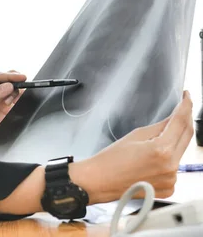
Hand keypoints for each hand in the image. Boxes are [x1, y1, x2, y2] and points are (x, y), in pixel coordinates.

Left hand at [0, 71, 26, 164]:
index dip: (11, 76)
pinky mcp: (3, 106)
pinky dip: (17, 98)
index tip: (23, 77)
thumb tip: (8, 86)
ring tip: (9, 103)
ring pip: (11, 88)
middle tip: (23, 86)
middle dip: (15, 82)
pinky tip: (15, 102)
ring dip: (15, 92)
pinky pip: (14, 97)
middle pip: (6, 79)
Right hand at [71, 91, 193, 203]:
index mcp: (162, 150)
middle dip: (186, 121)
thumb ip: (159, 127)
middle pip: (187, 137)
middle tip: (183, 108)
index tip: (187, 97)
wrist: (99, 181)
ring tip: (160, 137)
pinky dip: (169, 159)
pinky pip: (174, 167)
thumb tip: (174, 119)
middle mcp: (171, 167)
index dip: (186, 106)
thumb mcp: (135, 135)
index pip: (180, 122)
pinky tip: (154, 157)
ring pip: (180, 152)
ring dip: (175, 141)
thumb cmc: (110, 159)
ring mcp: (171, 180)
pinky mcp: (169, 188)